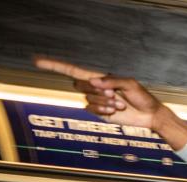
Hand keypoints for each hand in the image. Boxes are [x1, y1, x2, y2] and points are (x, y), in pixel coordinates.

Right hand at [33, 57, 186, 149]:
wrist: (148, 114)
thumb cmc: (142, 96)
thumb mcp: (129, 84)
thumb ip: (111, 81)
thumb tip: (94, 81)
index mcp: (99, 76)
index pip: (72, 70)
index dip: (54, 66)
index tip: (37, 61)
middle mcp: (94, 87)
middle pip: (80, 85)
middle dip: (96, 90)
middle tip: (114, 95)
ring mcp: (95, 100)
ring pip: (87, 98)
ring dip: (103, 102)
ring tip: (119, 104)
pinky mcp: (98, 112)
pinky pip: (90, 109)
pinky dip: (101, 109)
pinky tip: (114, 110)